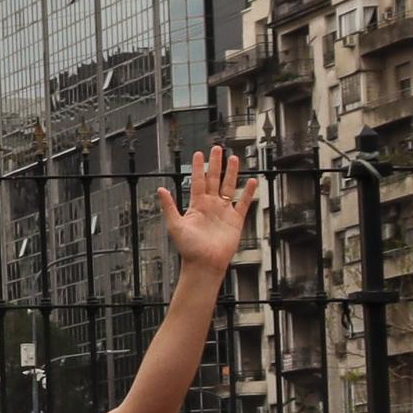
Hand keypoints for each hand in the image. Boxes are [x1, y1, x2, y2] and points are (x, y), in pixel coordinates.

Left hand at [159, 146, 255, 275]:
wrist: (205, 264)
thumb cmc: (188, 248)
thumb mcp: (175, 225)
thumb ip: (169, 206)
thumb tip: (160, 189)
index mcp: (196, 205)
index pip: (198, 181)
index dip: (199, 168)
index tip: (199, 153)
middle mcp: (211, 206)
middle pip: (214, 179)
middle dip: (216, 164)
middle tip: (217, 148)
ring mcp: (224, 211)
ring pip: (229, 187)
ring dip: (231, 173)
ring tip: (234, 158)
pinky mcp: (236, 220)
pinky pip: (243, 203)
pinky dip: (248, 192)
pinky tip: (252, 181)